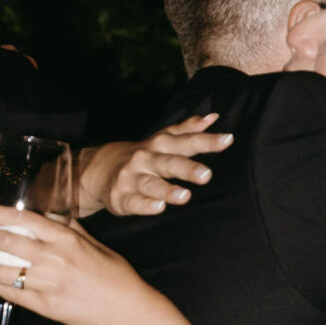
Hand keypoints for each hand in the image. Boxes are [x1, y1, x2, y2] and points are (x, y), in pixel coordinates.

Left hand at [0, 206, 153, 324]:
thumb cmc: (115, 276)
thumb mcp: (94, 244)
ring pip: (4, 270)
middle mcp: (55, 259)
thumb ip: (70, 229)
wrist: (126, 311)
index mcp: (67, 240)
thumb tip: (50, 215)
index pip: (24, 220)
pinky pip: (12, 294)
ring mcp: (48, 284)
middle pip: (8, 243)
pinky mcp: (45, 305)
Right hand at [77, 115, 232, 217]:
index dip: (207, 141)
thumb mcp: (163, 139)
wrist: (97, 169)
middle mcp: (146, 159)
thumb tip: (214, 117)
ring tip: (185, 195)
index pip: (187, 141)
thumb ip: (188, 129)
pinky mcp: (121, 197)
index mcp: (160, 145)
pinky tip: (158, 207)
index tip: (228, 140)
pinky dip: (145, 205)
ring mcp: (132, 178)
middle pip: (168, 163)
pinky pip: (134, 202)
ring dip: (167, 189)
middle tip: (206, 175)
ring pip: (151, 184)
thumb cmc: (142, 155)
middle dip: (187, 168)